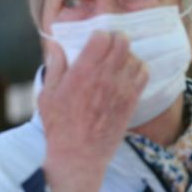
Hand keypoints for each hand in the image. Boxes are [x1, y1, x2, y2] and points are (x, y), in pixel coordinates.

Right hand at [39, 31, 148, 191]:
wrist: (79, 156)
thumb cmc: (59, 127)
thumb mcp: (47, 95)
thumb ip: (54, 66)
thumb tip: (55, 44)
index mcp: (83, 72)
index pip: (102, 37)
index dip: (99, 35)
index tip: (95, 41)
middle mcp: (105, 77)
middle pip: (122, 42)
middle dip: (116, 39)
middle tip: (110, 46)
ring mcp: (121, 90)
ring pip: (135, 57)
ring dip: (127, 56)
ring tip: (118, 62)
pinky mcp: (131, 102)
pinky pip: (143, 75)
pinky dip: (139, 70)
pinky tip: (128, 75)